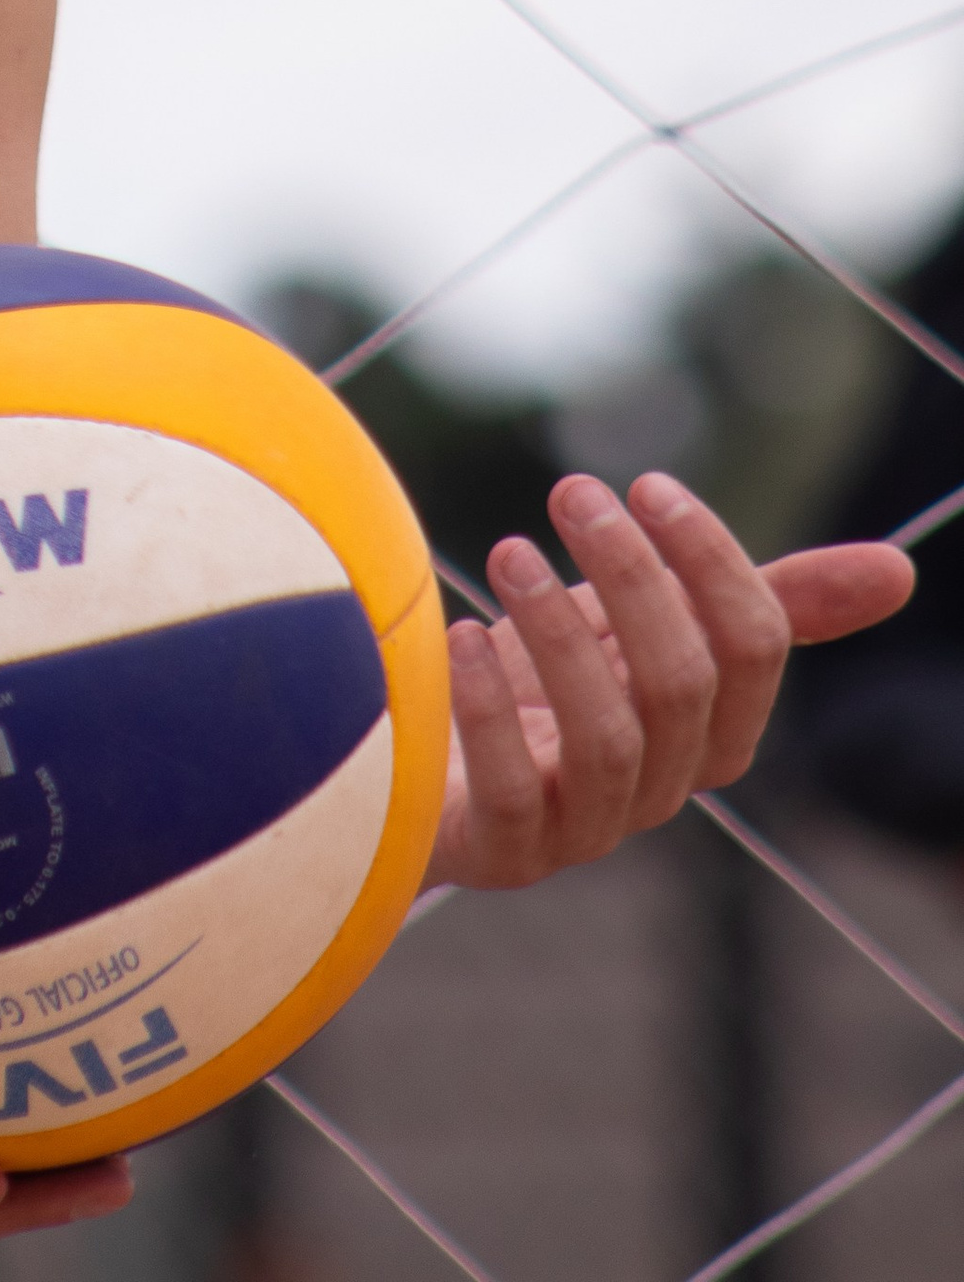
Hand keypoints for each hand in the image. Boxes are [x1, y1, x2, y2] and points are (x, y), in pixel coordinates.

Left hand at [431, 468, 915, 890]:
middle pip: (680, 685)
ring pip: (606, 740)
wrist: (433, 765)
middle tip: (572, 490)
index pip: (752, 650)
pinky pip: (514, 795)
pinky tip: (461, 636)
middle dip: (630, 577)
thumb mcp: (649, 624)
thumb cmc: (559, 683)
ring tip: (511, 551)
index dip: (711, 561)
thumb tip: (901, 570)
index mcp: (711, 732)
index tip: (648, 483)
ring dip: (556, 632)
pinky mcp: (502, 851)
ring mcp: (583, 828)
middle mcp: (661, 789)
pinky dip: (489, 710)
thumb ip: (759, 599)